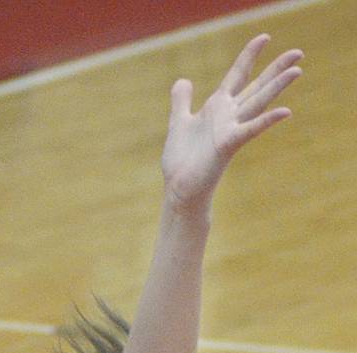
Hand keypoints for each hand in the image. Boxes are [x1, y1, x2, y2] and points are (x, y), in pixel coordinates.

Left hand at [162, 34, 301, 208]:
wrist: (179, 189)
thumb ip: (181, 101)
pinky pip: (250, 130)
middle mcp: (228, 116)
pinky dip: (266, 121)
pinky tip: (285, 112)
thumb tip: (183, 80)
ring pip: (258, 103)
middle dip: (275, 69)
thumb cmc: (181, 160)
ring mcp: (230, 130)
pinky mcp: (227, 145)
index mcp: (217, 108)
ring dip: (277, 87)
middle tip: (298, 52)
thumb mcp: (179, 123)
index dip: (249, 56)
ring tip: (297, 70)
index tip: (264, 37)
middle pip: (256, 87)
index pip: (237, 76)